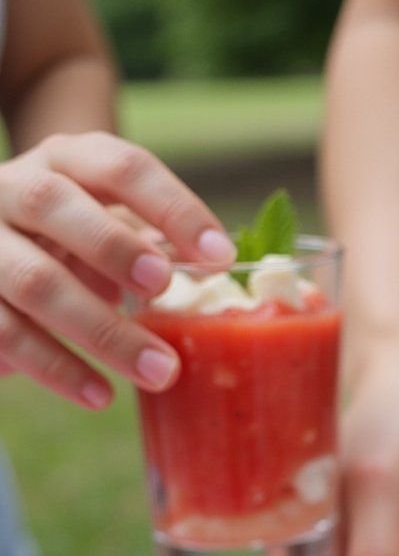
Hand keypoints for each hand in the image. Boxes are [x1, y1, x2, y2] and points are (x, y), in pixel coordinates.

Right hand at [0, 131, 234, 406]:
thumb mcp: (105, 230)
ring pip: (36, 281)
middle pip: (56, 205)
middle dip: (115, 248)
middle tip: (165, 287)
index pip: (119, 166)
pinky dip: (59, 368)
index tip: (220, 255)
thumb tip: (219, 284)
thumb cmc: (69, 245)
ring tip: (159, 370)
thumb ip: (150, 248)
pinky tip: (102, 394)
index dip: (172, 207)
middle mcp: (14, 189)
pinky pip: (9, 334)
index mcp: (64, 161)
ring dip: (102, 330)